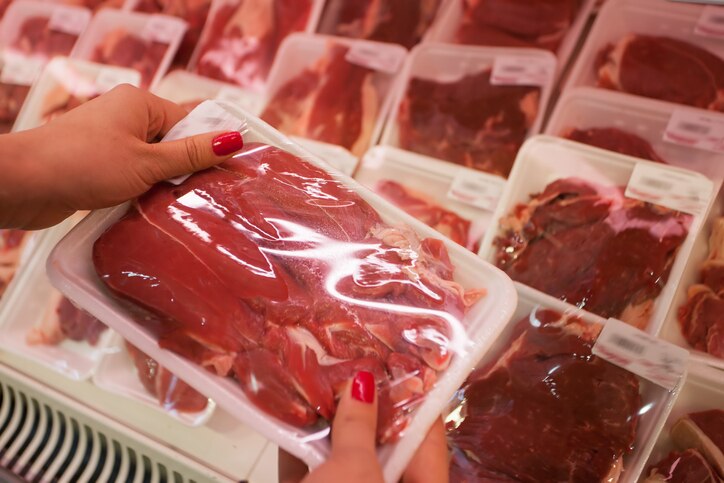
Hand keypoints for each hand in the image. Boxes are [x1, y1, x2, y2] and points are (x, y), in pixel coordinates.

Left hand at [0, 84, 243, 228]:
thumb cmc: (85, 165)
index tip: (229, 174)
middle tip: (207, 196)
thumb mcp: (148, 163)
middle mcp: (126, 116)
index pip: (189, 122)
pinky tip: (154, 209)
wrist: (23, 184)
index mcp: (140, 103)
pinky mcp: (99, 164)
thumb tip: (234, 138)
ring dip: (165, 184)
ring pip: (154, 162)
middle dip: (186, 169)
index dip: (209, 147)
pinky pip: (135, 174)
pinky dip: (145, 190)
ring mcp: (110, 140)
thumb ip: (191, 154)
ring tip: (181, 206)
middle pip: (173, 142)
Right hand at [278, 371, 448, 482]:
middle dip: (361, 402)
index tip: (393, 356)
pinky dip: (303, 445)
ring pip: (344, 456)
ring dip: (329, 420)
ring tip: (319, 372)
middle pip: (382, 442)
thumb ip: (359, 426)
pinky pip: (314, 470)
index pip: (427, 435)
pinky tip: (290, 408)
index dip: (412, 394)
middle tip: (348, 358)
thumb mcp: (353, 474)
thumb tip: (362, 383)